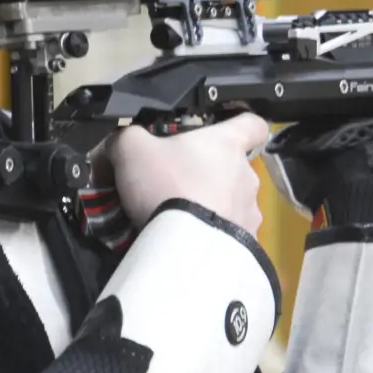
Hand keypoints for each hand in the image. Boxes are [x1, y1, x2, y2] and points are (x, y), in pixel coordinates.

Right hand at [105, 113, 268, 235]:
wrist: (184, 248)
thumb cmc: (167, 187)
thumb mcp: (132, 149)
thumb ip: (128, 137)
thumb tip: (119, 142)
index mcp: (227, 143)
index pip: (252, 124)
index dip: (241, 124)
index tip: (226, 132)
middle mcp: (247, 175)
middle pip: (235, 167)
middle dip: (211, 175)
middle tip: (178, 185)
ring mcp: (250, 211)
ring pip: (233, 202)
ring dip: (213, 207)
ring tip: (182, 220)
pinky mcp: (247, 243)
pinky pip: (232, 235)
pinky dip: (213, 236)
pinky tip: (191, 242)